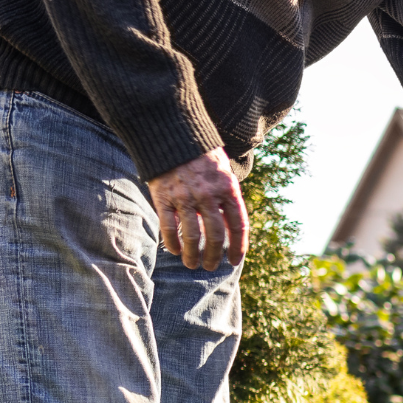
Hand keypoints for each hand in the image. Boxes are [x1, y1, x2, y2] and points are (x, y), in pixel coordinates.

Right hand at [147, 147, 248, 270]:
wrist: (173, 135)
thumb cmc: (202, 158)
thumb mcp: (224, 174)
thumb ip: (227, 199)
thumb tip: (229, 230)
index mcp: (228, 189)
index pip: (238, 226)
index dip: (238, 247)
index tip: (234, 261)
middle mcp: (208, 195)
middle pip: (215, 235)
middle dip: (214, 256)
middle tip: (210, 267)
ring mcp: (185, 196)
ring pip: (192, 236)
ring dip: (193, 255)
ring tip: (192, 265)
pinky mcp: (163, 197)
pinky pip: (169, 227)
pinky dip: (173, 243)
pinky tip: (175, 251)